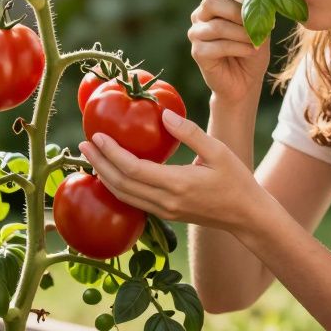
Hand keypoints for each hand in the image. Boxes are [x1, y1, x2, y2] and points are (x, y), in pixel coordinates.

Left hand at [77, 108, 263, 232]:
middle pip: (121, 185)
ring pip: (124, 196)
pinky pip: (134, 201)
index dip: (111, 153)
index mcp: (178, 184)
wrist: (246, 216)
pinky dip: (117, 187)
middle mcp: (166, 202)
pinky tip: (110, 173)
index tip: (96, 136)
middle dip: (99, 164)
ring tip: (91, 157)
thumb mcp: (218, 150)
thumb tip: (164, 113)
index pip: (133, 169)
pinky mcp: (166, 215)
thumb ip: (189, 132)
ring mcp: (165, 211)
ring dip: (104, 176)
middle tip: (83, 145)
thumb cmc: (236, 179)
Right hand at [191, 0, 270, 105]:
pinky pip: (217, 46)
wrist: (246, 81)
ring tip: (255, 42)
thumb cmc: (252, 50)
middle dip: (237, 12)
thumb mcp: (260, 25)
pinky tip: (249, 51)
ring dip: (242, 34)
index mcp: (215, 3)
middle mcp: (201, 15)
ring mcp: (196, 34)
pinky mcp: (198, 53)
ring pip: (217, 26)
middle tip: (255, 24)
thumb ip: (257, 8)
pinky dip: (238, 48)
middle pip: (211, 2)